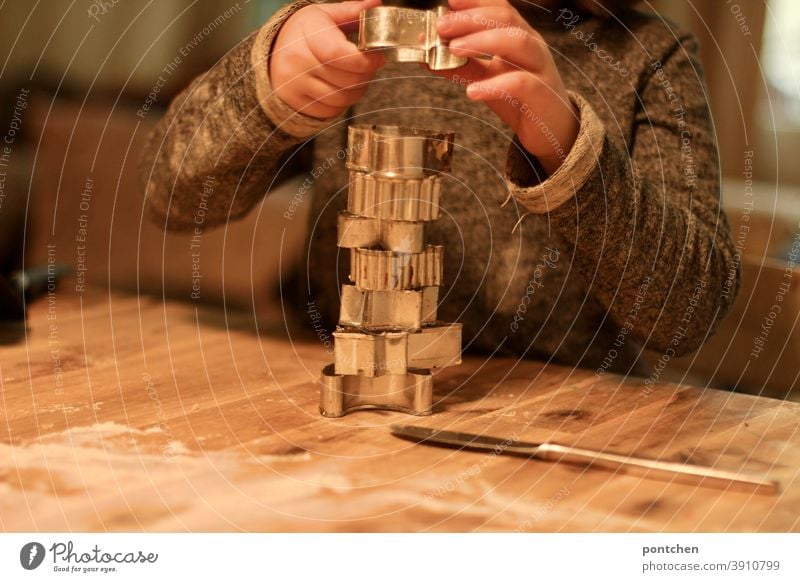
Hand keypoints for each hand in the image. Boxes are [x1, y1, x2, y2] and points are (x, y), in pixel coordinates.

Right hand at [270, 0, 385, 119]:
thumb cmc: (305, 33)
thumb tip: (375, 3)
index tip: (379, 58)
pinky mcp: (297, 103)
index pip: (338, 54)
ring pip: (342, 98)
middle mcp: (297, 60)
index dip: (364, 61)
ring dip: (358, 90)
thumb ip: (352, 11)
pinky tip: (342, 88)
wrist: (274, 54)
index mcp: (306, 34)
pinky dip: (343, 103)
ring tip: (357, 77)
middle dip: (366, 75)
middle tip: (369, 67)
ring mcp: (294, 85)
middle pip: (346, 79)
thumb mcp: (324, 16)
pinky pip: (331, 111)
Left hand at [435, 0, 578, 173]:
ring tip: (454, 49)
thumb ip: (462, 67)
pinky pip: (520, 84)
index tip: (448, 2)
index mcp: (520, 37)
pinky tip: (471, 92)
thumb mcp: (487, 79)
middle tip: (441, 26)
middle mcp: (532, 46)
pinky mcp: (542, 95)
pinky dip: (494, 85)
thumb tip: (428, 57)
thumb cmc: (521, 100)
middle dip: (471, 18)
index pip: (500, 9)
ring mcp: (540, 68)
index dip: (475, 3)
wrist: (551, 132)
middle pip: (506, 19)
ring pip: (517, 42)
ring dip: (483, 40)